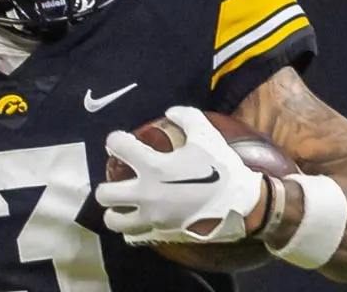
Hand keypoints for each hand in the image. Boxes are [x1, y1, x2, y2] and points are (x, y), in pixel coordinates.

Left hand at [95, 106, 264, 243]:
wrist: (242, 205)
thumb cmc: (222, 169)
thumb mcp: (206, 135)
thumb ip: (186, 117)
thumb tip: (169, 112)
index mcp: (154, 166)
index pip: (117, 146)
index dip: (115, 140)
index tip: (120, 142)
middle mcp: (146, 194)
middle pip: (104, 194)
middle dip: (107, 185)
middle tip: (119, 179)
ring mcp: (152, 217)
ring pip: (113, 220)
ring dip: (114, 211)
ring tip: (124, 204)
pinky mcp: (161, 233)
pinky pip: (135, 234)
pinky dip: (133, 227)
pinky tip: (141, 217)